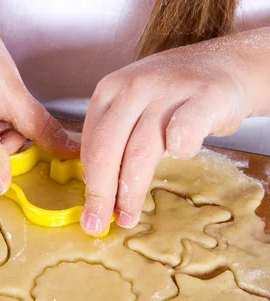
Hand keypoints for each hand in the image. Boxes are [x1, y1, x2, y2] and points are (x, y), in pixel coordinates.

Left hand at [80, 41, 252, 235]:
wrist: (223, 65)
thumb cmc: (171, 96)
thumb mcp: (131, 108)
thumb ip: (114, 139)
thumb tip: (97, 190)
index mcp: (109, 91)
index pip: (90, 144)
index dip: (89, 182)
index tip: (90, 210)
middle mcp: (134, 87)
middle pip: (107, 149)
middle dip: (100, 193)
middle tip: (98, 223)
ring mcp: (168, 89)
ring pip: (141, 149)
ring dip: (131, 189)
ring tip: (128, 216)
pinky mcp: (204, 95)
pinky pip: (186, 127)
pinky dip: (180, 146)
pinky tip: (178, 159)